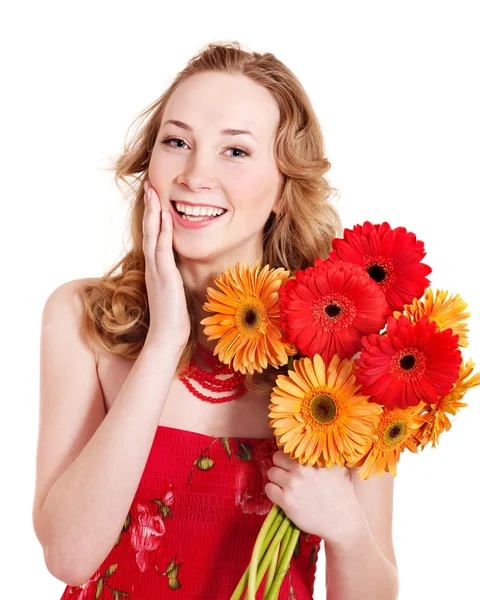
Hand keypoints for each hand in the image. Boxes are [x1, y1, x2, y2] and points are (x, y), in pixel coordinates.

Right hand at [142, 180, 190, 349]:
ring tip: (153, 192)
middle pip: (149, 231)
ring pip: (152, 235)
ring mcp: (157, 271)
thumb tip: (180, 273)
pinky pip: (162, 249)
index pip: (153, 238)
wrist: (167, 338)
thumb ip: (175, 280)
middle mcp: (153, 267)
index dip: (153, 219)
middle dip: (150, 208)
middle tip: (150, 186)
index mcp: (156, 270)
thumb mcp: (175, 294)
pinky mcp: (165, 277)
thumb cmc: (174, 320)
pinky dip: (162, 231)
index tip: (155, 200)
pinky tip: (164, 216)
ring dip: (153, 212)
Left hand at [265, 450, 366, 546]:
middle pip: (276, 457)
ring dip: (277, 479)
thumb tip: (321, 441)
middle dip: (281, 465)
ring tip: (287, 486)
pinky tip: (283, 496)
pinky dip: (273, 492)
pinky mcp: (286, 500)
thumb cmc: (343, 494)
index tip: (292, 462)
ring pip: (271, 473)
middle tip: (288, 474)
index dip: (289, 456)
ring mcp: (292, 484)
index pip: (289, 448)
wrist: (343, 521)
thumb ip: (328, 454)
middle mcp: (301, 469)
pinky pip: (269, 489)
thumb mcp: (339, 468)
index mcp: (312, 459)